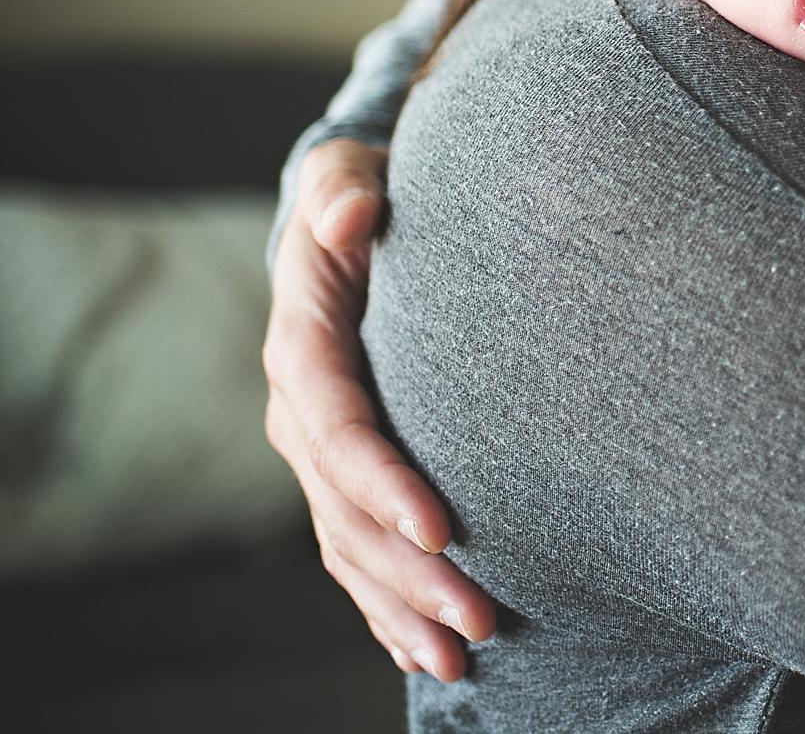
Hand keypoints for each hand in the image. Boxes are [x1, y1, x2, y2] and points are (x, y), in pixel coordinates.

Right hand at [262, 138, 495, 679]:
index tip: (442, 528)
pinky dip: (388, 607)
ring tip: (465, 655)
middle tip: (478, 618)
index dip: (383, 482)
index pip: (338, 427)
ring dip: (403, 608)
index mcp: (303, 345)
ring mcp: (319, 454)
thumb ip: (347, 190)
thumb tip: (351, 209)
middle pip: (348, 512)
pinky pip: (357, 554)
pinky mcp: (347, 477)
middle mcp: (302, 412)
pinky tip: (428, 653)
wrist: (357, 217)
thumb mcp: (352, 173)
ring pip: (352, 548)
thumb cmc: (369, 192)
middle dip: (409, 573)